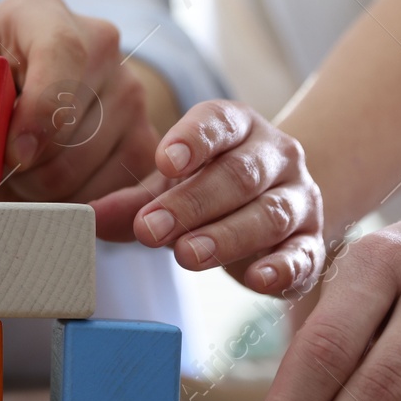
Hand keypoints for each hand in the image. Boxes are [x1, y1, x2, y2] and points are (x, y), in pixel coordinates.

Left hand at [0, 0, 161, 203]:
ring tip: (21, 190)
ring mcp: (133, 93)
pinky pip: (124, 193)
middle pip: (75, 128)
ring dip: (49, 198)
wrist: (47, 89)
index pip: (61, 54)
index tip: (13, 155)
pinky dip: (85, 217)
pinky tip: (56, 218)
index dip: (41, 111)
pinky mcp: (148, 140)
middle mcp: (101, 44)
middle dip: (29, 173)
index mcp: (43, 15)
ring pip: (95, 170)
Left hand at [90, 100, 323, 296]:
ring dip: (227, 236)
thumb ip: (131, 204)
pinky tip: (257, 279)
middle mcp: (275, 156)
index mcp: (237, 128)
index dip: (195, 138)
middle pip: (240, 174)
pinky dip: (283, 268)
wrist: (273, 205)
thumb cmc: (207, 191)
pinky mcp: (312, 242)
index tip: (166, 160)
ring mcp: (299, 198)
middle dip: (194, 202)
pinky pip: (305, 254)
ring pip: (270, 213)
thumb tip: (88, 219)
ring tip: (187, 255)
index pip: (219, 121)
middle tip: (153, 229)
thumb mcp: (166, 191)